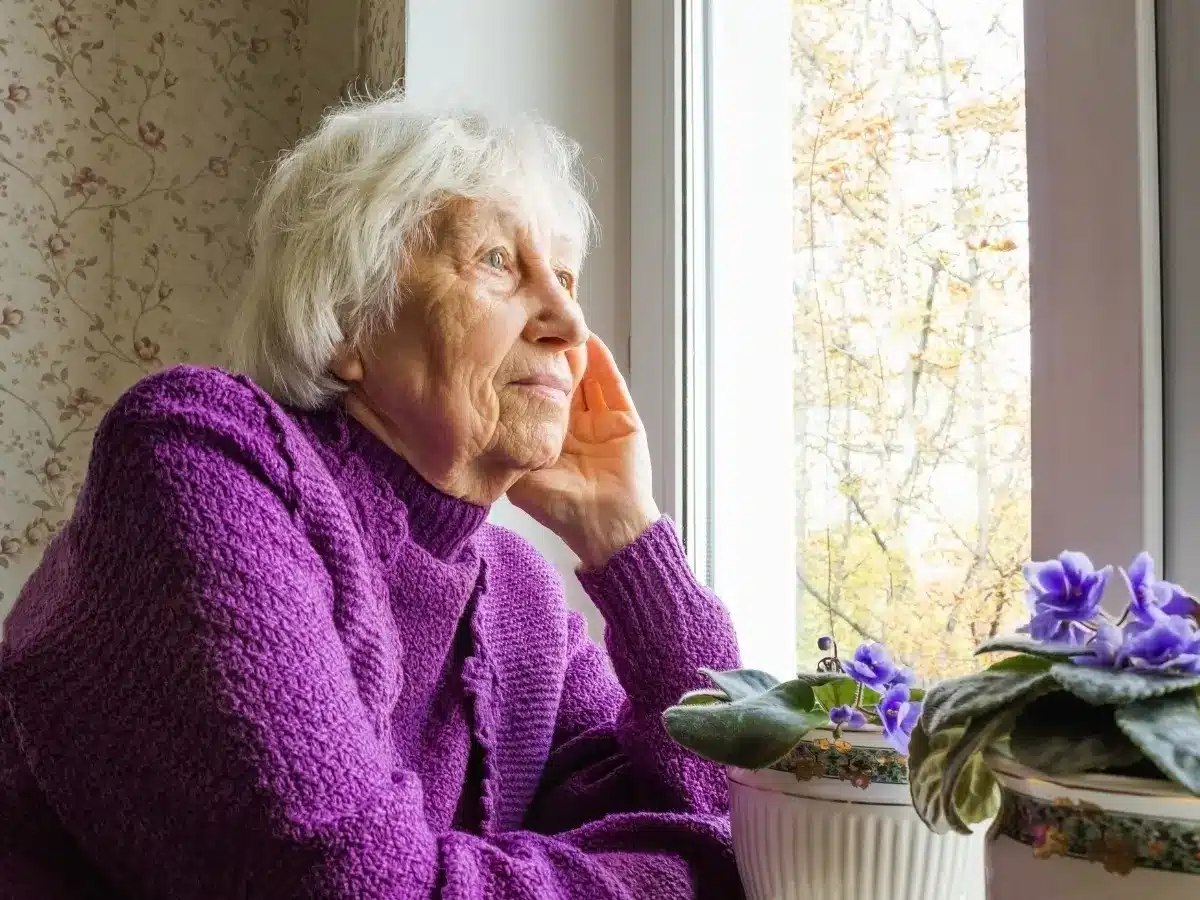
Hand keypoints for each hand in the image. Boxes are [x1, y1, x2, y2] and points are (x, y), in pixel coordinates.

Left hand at [507, 335, 659, 568]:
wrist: (606, 527)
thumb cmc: (562, 510)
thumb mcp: (521, 480)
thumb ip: (506, 453)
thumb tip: (478, 426)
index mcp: (549, 439)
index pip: (535, 397)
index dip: (525, 375)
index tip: (511, 350)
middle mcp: (573, 427)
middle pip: (561, 382)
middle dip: (549, 358)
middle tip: (535, 328)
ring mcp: (600, 421)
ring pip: (586, 378)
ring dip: (574, 354)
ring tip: (560, 328)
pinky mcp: (624, 420)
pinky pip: (612, 385)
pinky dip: (602, 362)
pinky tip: (590, 341)